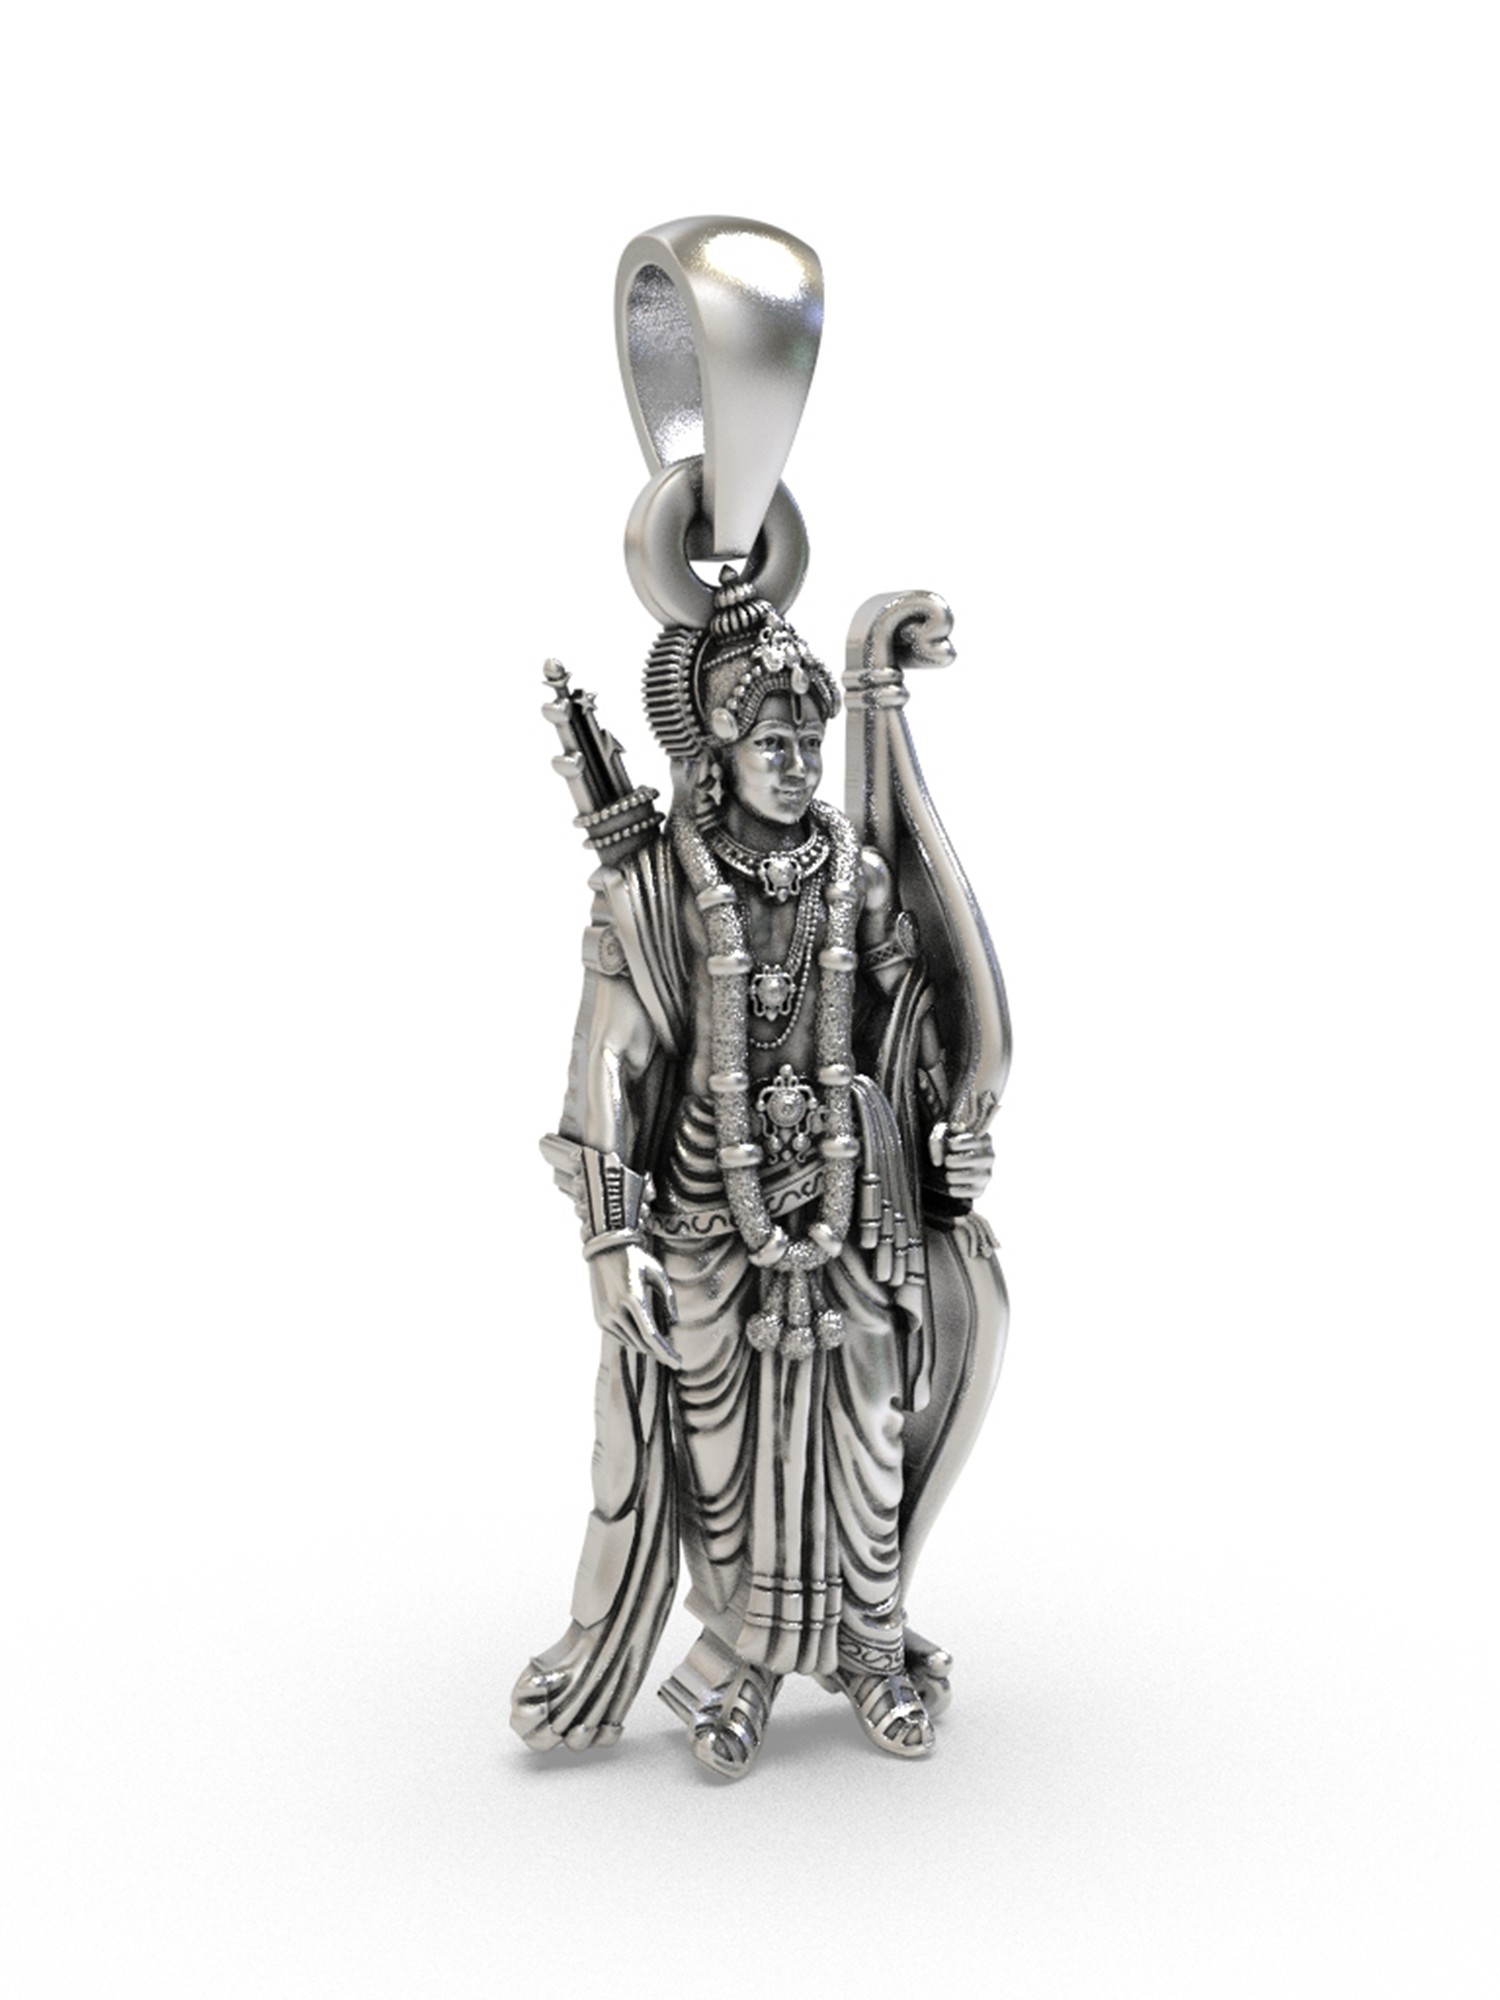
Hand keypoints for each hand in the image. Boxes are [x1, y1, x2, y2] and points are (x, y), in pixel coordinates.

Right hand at [587, 1241, 680, 1369]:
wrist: (605, 1250)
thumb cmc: (636, 1259)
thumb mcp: (657, 1273)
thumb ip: (668, 1297)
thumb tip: (674, 1321)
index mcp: (633, 1298)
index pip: (651, 1335)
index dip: (665, 1351)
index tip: (678, 1362)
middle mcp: (616, 1310)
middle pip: (642, 1343)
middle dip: (659, 1352)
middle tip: (674, 1357)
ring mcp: (605, 1316)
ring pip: (631, 1342)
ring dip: (646, 1345)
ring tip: (660, 1344)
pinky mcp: (599, 1319)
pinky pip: (620, 1337)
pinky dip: (633, 1339)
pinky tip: (643, 1335)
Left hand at [928, 1094, 996, 1205]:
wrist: (942, 1163)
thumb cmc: (941, 1143)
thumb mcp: (939, 1134)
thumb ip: (937, 1138)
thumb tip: (939, 1159)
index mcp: (982, 1137)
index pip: (975, 1141)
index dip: (961, 1144)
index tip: (950, 1145)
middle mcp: (989, 1155)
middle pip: (976, 1160)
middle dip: (957, 1161)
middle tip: (947, 1162)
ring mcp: (987, 1173)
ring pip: (975, 1176)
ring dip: (957, 1176)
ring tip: (947, 1174)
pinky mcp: (981, 1189)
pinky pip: (973, 1192)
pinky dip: (960, 1190)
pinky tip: (951, 1186)